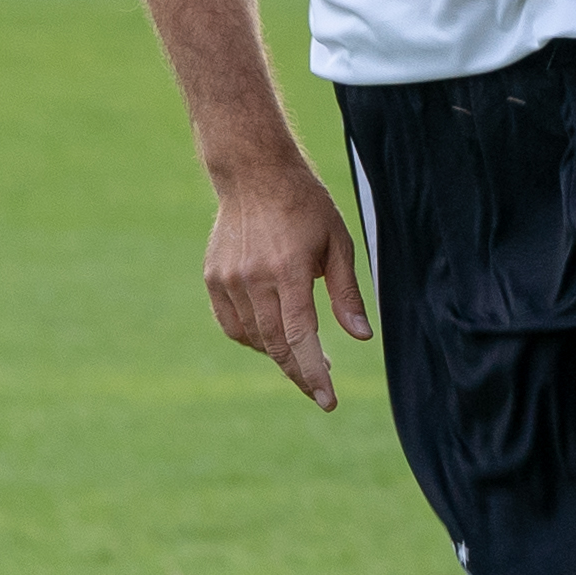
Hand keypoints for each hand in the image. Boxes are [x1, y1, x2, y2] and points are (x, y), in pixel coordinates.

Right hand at [201, 153, 371, 411]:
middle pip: (277, 345)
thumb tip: (361, 337)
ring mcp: (229, 280)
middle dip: (300, 373)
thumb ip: (346, 294)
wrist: (254, 173)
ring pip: (254, 339)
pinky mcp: (214, 278)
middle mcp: (255, 278)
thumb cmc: (305, 206)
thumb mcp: (338, 243)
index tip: (328, 401)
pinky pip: (234, 326)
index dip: (314, 374)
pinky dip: (254, 338)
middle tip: (320, 387)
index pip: (301, 337)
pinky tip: (273, 335)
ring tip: (303, 353)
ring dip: (280, 354)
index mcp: (289, 270)